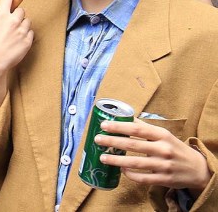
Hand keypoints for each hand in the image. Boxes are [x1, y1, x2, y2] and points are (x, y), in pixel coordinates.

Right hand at [0, 0, 33, 76]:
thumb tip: (0, 17)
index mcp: (1, 16)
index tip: (9, 0)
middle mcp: (13, 21)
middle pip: (21, 9)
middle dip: (17, 14)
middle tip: (12, 21)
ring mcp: (22, 31)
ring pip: (28, 21)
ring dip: (23, 24)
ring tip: (15, 33)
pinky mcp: (28, 41)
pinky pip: (31, 33)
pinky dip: (26, 35)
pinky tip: (18, 41)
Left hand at [97, 119, 212, 192]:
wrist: (198, 168)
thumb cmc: (175, 148)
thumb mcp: (163, 135)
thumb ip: (145, 128)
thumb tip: (125, 117)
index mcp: (162, 135)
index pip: (137, 128)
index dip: (119, 127)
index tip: (103, 125)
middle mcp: (163, 149)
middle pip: (133, 144)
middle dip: (113, 141)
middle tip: (97, 139)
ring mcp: (164, 165)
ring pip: (136, 163)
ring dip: (117, 160)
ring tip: (102, 157)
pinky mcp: (164, 179)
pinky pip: (143, 178)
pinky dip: (130, 174)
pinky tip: (121, 170)